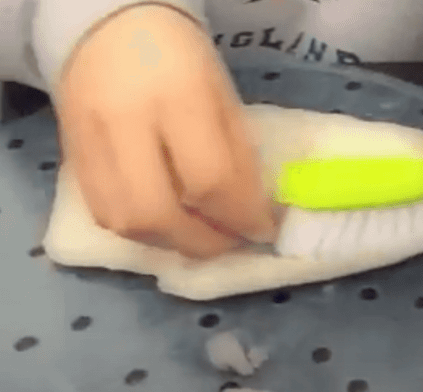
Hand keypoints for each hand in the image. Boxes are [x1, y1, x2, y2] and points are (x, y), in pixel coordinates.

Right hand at [54, 5, 277, 258]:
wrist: (111, 29)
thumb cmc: (181, 61)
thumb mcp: (224, 98)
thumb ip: (239, 156)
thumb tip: (255, 214)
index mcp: (176, 98)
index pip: (209, 180)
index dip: (240, 217)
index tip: (262, 231)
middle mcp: (125, 123)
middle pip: (158, 213)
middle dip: (203, 242)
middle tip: (232, 242)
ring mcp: (90, 143)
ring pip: (125, 222)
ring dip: (171, 242)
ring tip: (202, 234)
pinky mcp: (70, 157)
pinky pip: (103, 214)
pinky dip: (141, 231)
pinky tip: (168, 224)